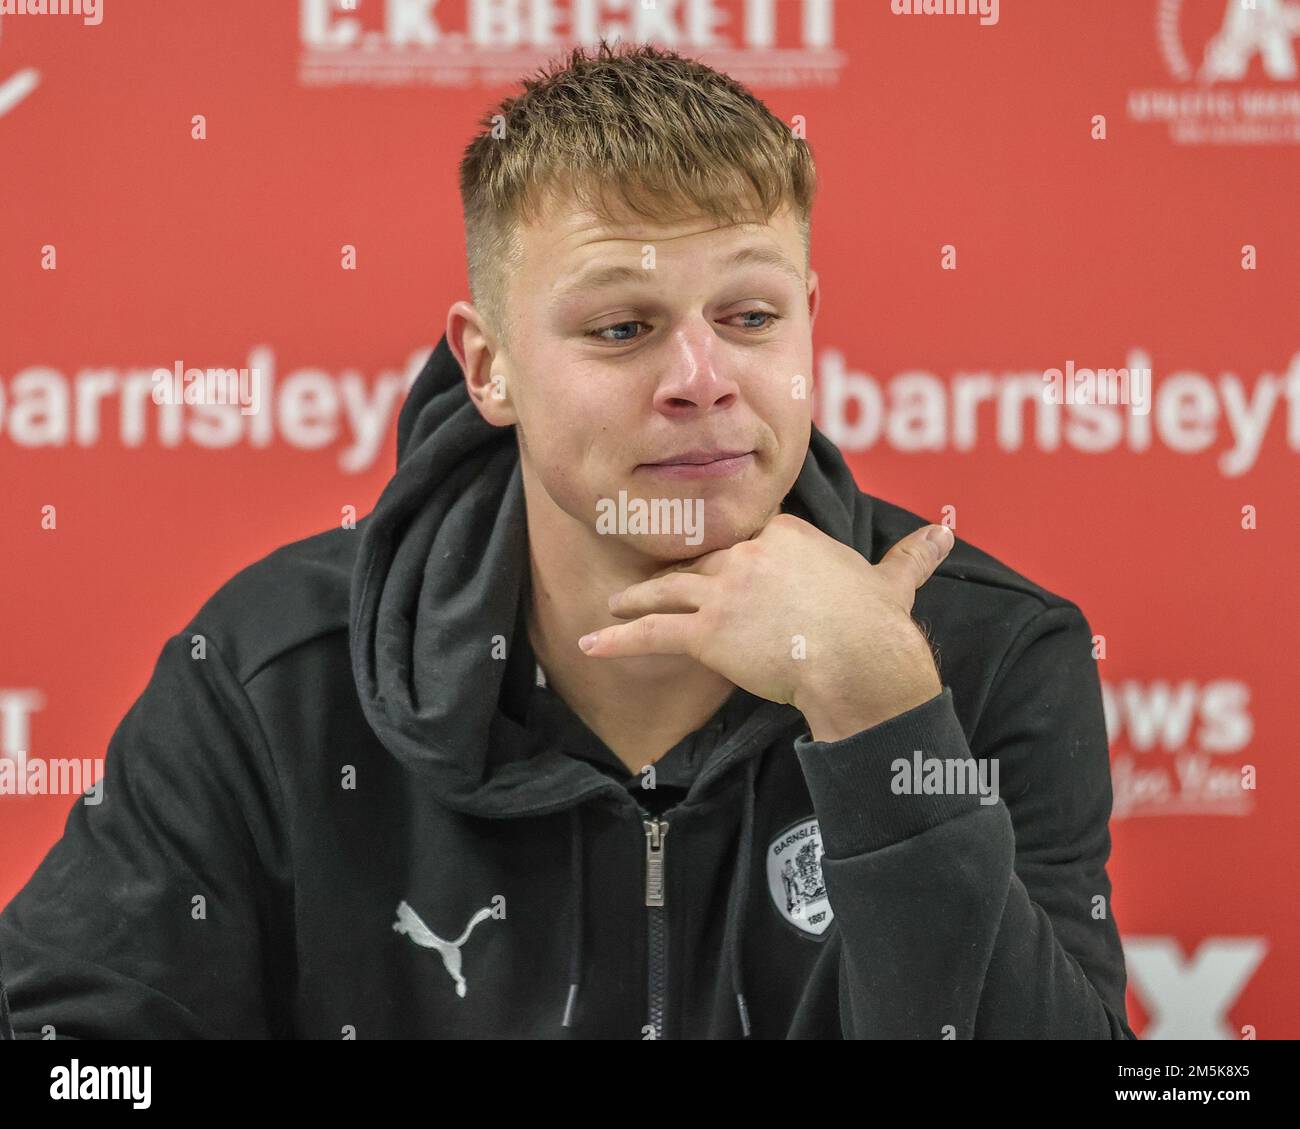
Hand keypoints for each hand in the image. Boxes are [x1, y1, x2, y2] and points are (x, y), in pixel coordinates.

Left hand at [579, 515, 953, 740]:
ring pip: (667, 590)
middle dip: (670, 573)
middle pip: (698, 561)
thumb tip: (944, 533)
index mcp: (784, 533)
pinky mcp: (706, 630)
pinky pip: (651, 633)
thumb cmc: (879, 624)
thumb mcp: (892, 580)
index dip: (724, 558)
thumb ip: (910, 555)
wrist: (861, 659)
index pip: (742, 541)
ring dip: (635, 599)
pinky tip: (590, 644)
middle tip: (643, 581)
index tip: (709, 567)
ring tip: (614, 606)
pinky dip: (618, 638)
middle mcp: (746, 551)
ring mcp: (723, 588)